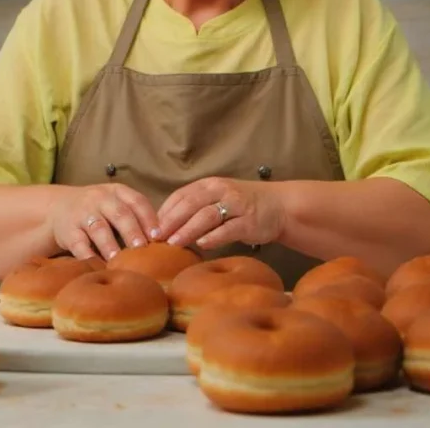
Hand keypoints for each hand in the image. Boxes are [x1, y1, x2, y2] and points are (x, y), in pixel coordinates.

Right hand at [48, 184, 160, 260]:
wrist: (58, 207)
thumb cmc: (98, 210)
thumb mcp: (116, 204)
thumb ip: (136, 216)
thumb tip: (166, 239)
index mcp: (117, 192)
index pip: (137, 201)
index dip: (149, 218)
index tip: (159, 235)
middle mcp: (100, 199)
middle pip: (119, 214)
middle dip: (132, 231)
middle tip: (142, 248)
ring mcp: (82, 214)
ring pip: (98, 229)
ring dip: (110, 244)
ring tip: (119, 259)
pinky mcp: (68, 231)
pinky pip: (78, 244)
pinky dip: (87, 255)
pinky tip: (97, 265)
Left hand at [155, 177, 285, 249]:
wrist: (279, 206)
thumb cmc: (242, 206)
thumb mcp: (217, 200)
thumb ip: (195, 209)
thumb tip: (165, 228)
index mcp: (209, 185)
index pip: (181, 195)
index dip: (164, 212)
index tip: (150, 228)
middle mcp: (221, 191)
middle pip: (190, 204)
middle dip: (171, 221)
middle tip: (156, 238)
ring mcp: (236, 205)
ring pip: (207, 216)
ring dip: (188, 230)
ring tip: (173, 243)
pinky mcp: (249, 221)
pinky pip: (228, 229)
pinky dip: (214, 237)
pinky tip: (201, 245)